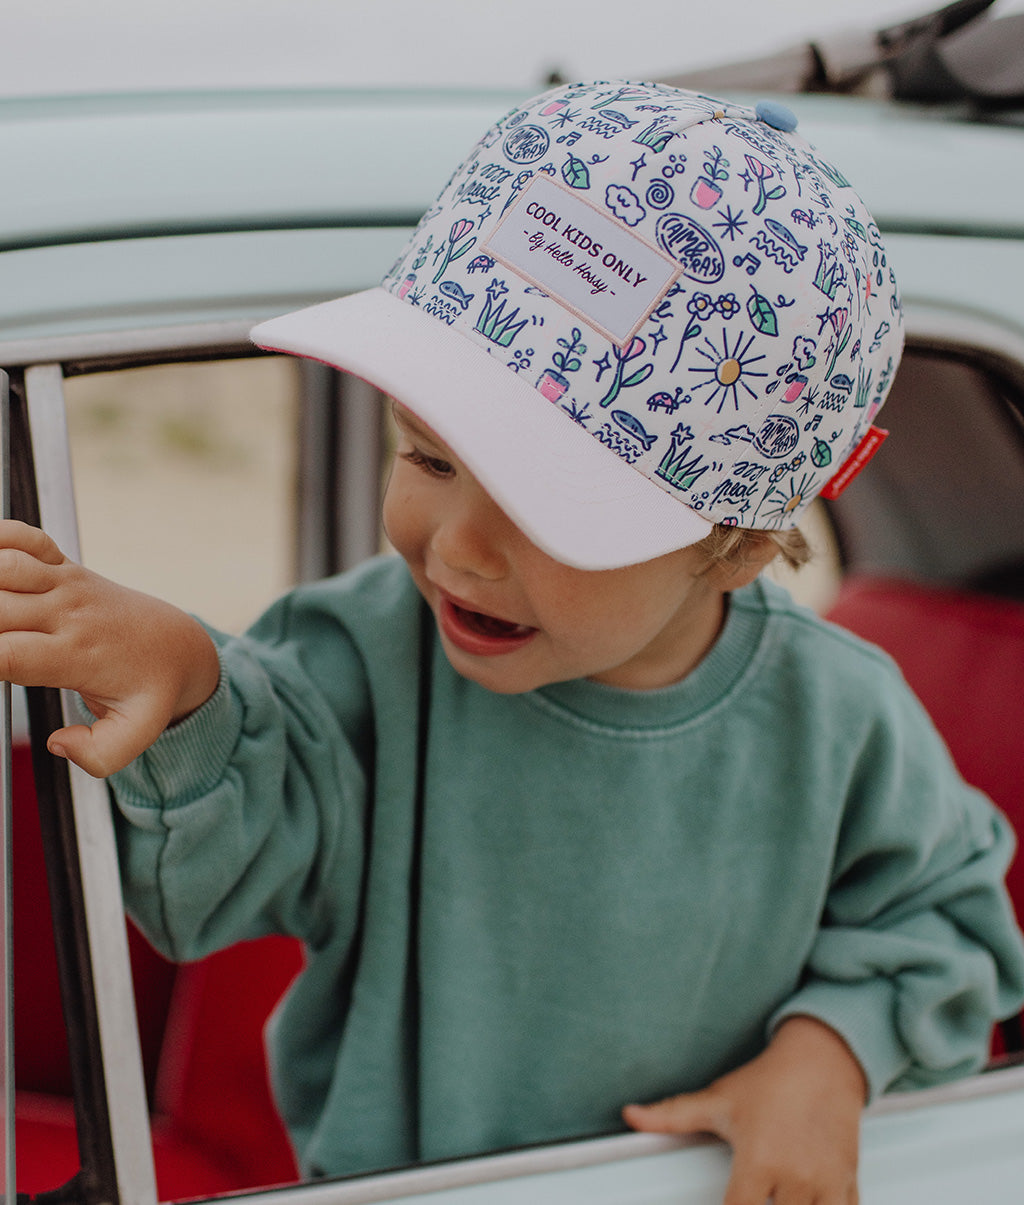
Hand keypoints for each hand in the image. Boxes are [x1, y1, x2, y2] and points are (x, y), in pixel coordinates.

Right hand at [0, 520, 219, 776]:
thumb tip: (58, 744)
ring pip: (5, 566)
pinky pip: (25, 538)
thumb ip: (102, 754)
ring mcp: (66, 586)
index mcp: (76, 655)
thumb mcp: (138, 732)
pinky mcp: (64, 568)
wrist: (176, 645)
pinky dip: (2, 537)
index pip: (8, 654)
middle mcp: (68, 614)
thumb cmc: (152, 687)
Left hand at [623, 1016, 866, 1204]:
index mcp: (760, 1160)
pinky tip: (808, 1203)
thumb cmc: (768, 1081)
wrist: (822, 1060)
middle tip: (750, 1199)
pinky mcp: (848, 1184)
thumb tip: (630, 1114)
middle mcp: (795, 1177)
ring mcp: (826, 1183)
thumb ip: (673, 1115)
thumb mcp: (719, 1099)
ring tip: (776, 1201)